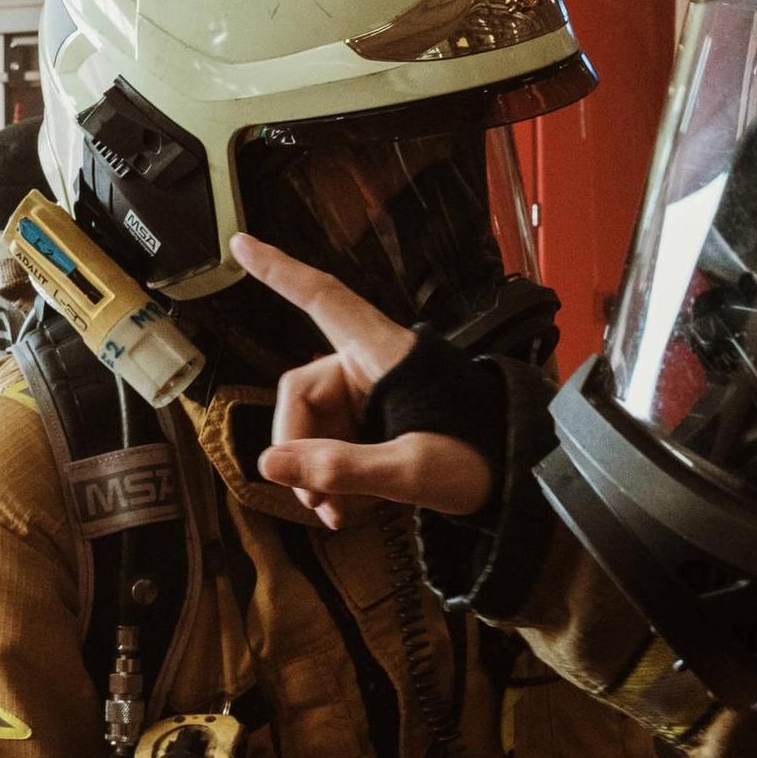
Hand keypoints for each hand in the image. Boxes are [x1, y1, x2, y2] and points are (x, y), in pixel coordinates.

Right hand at [231, 233, 493, 527]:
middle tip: (311, 498)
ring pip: (314, 429)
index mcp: (382, 353)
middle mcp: (370, 366)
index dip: (279, 271)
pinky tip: (341, 510)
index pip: (321, 299)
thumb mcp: (411, 469)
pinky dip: (332, 479)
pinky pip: (334, 446)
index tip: (240, 243)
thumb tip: (269, 463)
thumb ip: (341, 467)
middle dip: (299, 450)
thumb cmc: (476, 460)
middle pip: (303, 396)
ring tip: (332, 513)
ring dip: (315, 474)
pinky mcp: (376, 425)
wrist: (515, 482)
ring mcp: (371, 397)